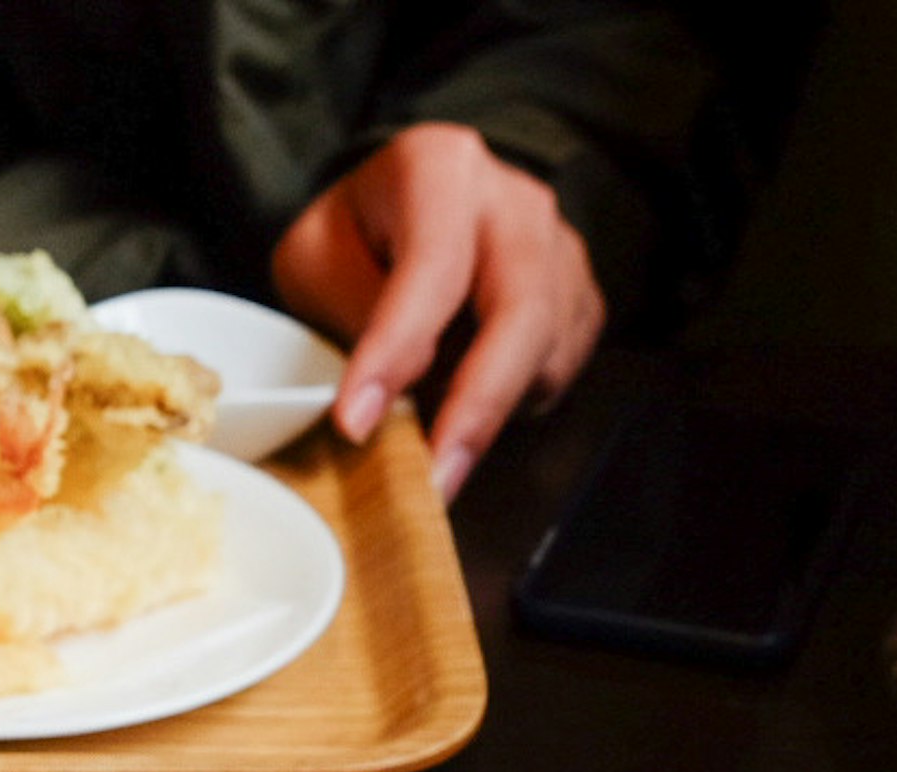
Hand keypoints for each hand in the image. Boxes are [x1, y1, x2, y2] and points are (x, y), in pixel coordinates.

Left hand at [272, 123, 605, 500]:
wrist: (419, 207)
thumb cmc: (361, 233)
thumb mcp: (316, 256)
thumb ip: (348, 309)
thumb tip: (387, 391)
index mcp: (442, 169)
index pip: (431, 267)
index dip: (395, 351)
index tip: (357, 422)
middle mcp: (517, 203)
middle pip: (522, 311)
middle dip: (477, 405)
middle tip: (434, 478)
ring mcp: (561, 250)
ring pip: (545, 353)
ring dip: (488, 412)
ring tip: (430, 443)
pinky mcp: (580, 299)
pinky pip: (556, 371)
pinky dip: (510, 403)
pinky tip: (466, 400)